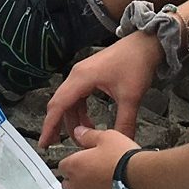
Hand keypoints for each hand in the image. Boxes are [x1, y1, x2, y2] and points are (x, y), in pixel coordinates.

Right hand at [40, 31, 162, 144]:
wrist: (145, 45)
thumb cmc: (136, 63)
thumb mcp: (131, 97)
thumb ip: (124, 123)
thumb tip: (122, 143)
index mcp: (81, 78)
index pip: (59, 105)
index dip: (50, 126)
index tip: (44, 143)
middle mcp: (77, 75)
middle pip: (59, 104)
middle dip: (56, 125)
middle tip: (54, 144)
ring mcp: (82, 75)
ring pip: (69, 102)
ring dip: (72, 120)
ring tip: (80, 137)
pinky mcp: (89, 76)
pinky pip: (77, 97)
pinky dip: (79, 112)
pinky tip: (88, 123)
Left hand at [57, 126, 138, 188]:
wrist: (145, 180)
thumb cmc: (126, 159)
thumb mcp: (107, 137)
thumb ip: (89, 136)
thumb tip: (78, 132)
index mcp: (75, 167)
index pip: (64, 167)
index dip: (74, 164)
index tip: (83, 163)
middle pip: (68, 188)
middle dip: (77, 183)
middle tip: (92, 177)